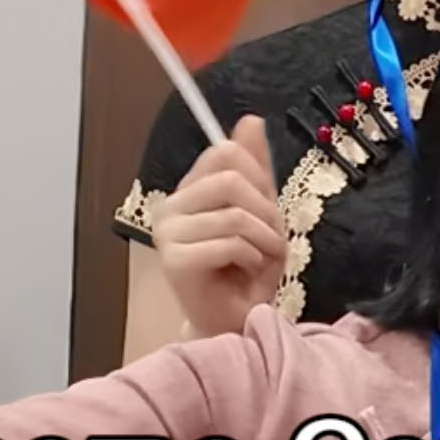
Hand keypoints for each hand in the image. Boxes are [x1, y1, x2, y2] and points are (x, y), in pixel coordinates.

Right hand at [158, 117, 286, 337]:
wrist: (238, 319)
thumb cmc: (249, 268)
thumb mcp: (263, 210)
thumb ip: (255, 167)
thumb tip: (250, 119)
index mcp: (190, 190)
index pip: (224, 152)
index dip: (258, 176)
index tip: (266, 207)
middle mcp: (170, 208)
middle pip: (230, 178)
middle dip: (266, 210)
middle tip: (271, 238)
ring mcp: (168, 235)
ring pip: (234, 213)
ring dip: (264, 238)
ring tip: (262, 257)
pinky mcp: (174, 262)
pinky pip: (229, 242)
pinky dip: (252, 257)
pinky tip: (247, 271)